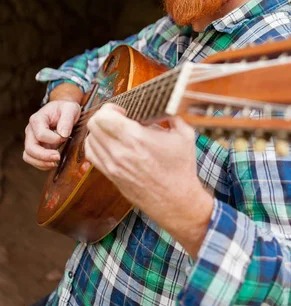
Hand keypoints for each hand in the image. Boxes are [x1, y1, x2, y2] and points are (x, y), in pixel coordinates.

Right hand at [23, 100, 81, 170]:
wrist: (63, 110)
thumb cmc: (66, 109)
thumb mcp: (70, 109)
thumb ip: (67, 120)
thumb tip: (63, 134)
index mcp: (37, 119)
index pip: (40, 134)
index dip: (53, 139)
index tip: (65, 137)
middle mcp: (31, 130)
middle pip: (30, 147)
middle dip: (43, 156)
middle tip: (58, 157)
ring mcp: (32, 140)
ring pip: (28, 156)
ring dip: (41, 163)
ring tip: (54, 164)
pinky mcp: (36, 147)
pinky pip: (33, 159)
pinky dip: (42, 164)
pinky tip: (53, 164)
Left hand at [85, 104, 212, 256]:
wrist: (176, 201)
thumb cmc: (181, 169)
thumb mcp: (184, 135)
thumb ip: (171, 115)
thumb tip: (161, 104)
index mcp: (136, 138)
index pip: (104, 116)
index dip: (112, 108)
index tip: (124, 110)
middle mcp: (120, 152)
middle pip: (94, 125)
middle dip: (104, 116)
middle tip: (118, 118)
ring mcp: (113, 166)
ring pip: (90, 139)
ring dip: (100, 131)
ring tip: (115, 131)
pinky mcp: (111, 176)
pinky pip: (92, 155)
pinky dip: (96, 145)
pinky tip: (111, 144)